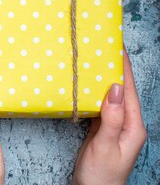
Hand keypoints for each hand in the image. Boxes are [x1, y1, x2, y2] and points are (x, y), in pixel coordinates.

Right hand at [72, 50, 146, 184]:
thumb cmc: (101, 175)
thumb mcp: (105, 146)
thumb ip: (112, 118)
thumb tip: (116, 88)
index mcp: (133, 126)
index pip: (130, 91)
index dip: (124, 68)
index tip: (117, 47)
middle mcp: (127, 123)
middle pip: (122, 90)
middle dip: (115, 68)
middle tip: (103, 47)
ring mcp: (115, 126)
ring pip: (110, 96)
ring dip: (103, 78)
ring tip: (94, 60)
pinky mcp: (103, 129)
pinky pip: (100, 105)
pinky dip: (94, 91)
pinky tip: (86, 84)